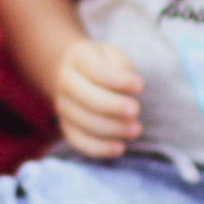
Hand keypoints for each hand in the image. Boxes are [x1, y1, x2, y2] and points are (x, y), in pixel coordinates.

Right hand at [52, 39, 142, 157]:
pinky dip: (99, 148)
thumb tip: (131, 85)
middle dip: (113, 107)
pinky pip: (79, 141)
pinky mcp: (67, 127)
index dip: (118, 80)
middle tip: (136, 110)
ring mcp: (64, 107)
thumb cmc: (101, 63)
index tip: (140, 86)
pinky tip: (119, 148)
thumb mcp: (111, 54)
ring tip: (136, 129)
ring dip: (112, 129)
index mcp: (78, 60)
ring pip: (85, 122)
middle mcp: (66, 84)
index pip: (96, 71)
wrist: (72, 74)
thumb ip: (121, 66)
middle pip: (87, 99)